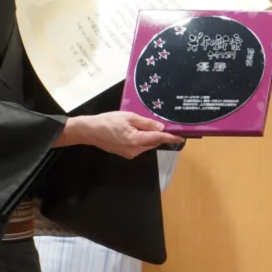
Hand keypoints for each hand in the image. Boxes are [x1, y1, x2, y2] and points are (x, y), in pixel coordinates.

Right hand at [61, 112, 184, 158]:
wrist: (90, 131)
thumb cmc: (108, 121)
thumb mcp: (129, 117)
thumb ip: (146, 123)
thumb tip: (160, 127)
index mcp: (136, 141)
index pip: (158, 139)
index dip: (170, 137)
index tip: (181, 137)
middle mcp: (135, 150)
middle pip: (153, 142)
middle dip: (158, 134)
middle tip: (159, 124)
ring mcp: (130, 154)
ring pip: (146, 145)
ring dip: (148, 136)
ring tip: (140, 124)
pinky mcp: (125, 154)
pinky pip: (139, 146)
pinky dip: (141, 139)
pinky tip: (134, 130)